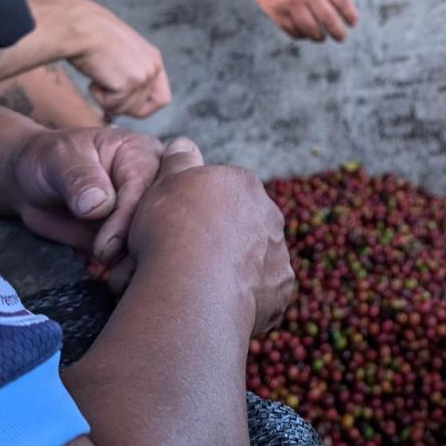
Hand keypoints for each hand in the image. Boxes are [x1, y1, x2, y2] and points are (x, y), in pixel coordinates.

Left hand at [7, 126, 165, 277]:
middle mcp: (153, 184)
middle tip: (113, 274)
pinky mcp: (132, 237)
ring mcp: (143, 213)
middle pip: (157, 219)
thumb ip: (79, 178)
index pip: (144, 190)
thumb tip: (98, 205)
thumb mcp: (59, 159)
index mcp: (144, 155)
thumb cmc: (50, 159)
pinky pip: (133, 259)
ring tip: (110, 281)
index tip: (104, 248)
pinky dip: (122, 273)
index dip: (126, 221)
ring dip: (131, 266)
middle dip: (137, 249)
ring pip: (150, 244)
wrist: (34, 181)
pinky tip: (108, 280)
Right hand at [59, 0, 171, 117]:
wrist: (80, 27)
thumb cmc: (91, 36)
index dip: (143, 107)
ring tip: (98, 76)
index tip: (123, 103)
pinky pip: (112, 106)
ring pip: (126, 109)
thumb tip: (126, 96)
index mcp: (153, 58)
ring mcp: (144, 75)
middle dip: (121, 105)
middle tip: (105, 88)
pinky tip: (94, 77)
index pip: (162, 98)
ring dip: (107, 100)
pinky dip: (98, 97)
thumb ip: (131, 71)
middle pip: (144, 109)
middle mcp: (154, 67)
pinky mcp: (129, 83)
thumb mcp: (121, 53)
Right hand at [129, 138, 295, 335]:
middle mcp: (269, 215)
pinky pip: (265, 292)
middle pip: (245, 225)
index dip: (199, 211)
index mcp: (243, 185)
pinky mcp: (281, 288)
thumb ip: (177, 161)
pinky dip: (247, 298)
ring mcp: (279, 252)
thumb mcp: (164, 183)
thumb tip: (183, 142)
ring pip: (257, 258)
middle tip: (190, 259)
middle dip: (223, 238)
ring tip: (203, 286)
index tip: (178, 229)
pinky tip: (221, 303)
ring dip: (237, 268)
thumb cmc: (173, 228)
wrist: (193, 282)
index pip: (225, 193)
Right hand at [236, 0, 357, 41]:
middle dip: (338, 32)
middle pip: (329, 19)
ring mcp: (290, 3)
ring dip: (319, 36)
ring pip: (311, 29)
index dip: (350, 15)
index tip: (353, 23)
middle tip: (341, 37)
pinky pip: (292, 30)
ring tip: (322, 37)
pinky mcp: (275, 11)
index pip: (341, 1)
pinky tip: (304, 34)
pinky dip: (301, 35)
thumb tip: (339, 8)